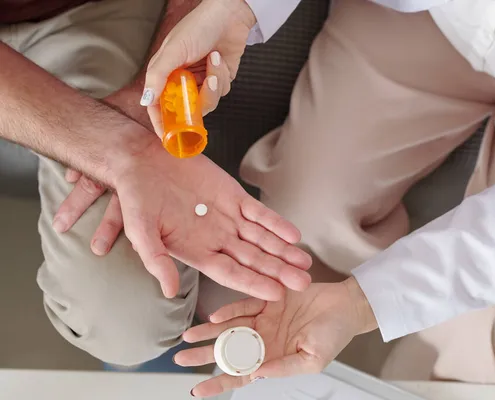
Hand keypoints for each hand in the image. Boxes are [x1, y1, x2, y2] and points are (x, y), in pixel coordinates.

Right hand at [55, 141, 312, 299]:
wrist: (144, 159)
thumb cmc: (137, 197)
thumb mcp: (140, 230)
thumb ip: (156, 260)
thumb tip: (169, 292)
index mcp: (196, 252)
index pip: (230, 273)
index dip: (252, 283)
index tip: (275, 293)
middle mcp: (216, 239)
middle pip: (252, 260)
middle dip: (277, 272)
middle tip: (302, 283)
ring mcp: (228, 218)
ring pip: (261, 239)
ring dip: (283, 251)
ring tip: (304, 263)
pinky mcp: (235, 197)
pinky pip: (260, 213)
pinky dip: (276, 223)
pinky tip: (294, 235)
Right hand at [140, 0, 254, 133]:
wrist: (229, 16)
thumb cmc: (198, 27)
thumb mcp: (173, 51)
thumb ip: (158, 76)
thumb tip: (145, 100)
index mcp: (165, 74)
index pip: (159, 105)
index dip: (162, 123)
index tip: (167, 137)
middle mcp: (182, 80)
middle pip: (185, 109)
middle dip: (194, 102)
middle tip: (198, 86)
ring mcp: (201, 82)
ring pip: (206, 103)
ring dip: (212, 84)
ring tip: (213, 60)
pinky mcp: (219, 81)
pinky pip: (220, 92)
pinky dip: (221, 76)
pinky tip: (219, 59)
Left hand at [175, 277, 377, 396]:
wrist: (347, 305)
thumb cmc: (335, 334)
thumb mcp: (313, 360)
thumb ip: (285, 367)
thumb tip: (259, 374)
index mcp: (273, 358)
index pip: (241, 374)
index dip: (218, 383)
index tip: (197, 389)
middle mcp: (264, 340)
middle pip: (228, 351)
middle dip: (204, 355)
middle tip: (181, 358)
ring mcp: (264, 319)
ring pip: (230, 328)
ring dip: (209, 333)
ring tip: (189, 336)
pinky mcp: (268, 298)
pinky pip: (244, 306)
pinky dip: (230, 311)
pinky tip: (216, 317)